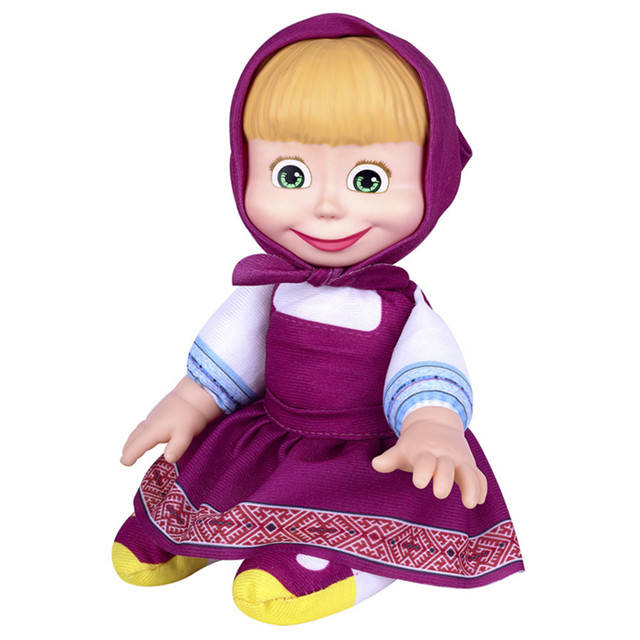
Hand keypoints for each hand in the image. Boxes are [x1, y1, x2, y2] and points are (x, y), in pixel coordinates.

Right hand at [120, 376, 222, 465]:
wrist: (196, 392)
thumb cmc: (190, 414)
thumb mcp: (185, 434)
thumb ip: (176, 448)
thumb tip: (168, 459)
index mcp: (153, 430)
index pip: (137, 446)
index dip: (130, 455)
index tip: (125, 463)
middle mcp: (150, 423)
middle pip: (134, 437)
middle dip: (128, 448)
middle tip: (124, 459)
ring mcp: (155, 416)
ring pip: (139, 430)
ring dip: (133, 440)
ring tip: (130, 448)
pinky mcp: (161, 412)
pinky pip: (145, 425)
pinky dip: (141, 432)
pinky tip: (147, 433)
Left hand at [372, 406, 486, 508]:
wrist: (435, 422)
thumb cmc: (415, 445)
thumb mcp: (402, 449)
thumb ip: (390, 459)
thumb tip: (375, 464)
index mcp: (425, 452)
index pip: (424, 461)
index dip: (423, 471)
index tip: (419, 483)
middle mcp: (443, 455)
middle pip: (446, 467)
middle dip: (444, 478)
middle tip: (440, 493)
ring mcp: (458, 460)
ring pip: (468, 472)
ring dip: (471, 486)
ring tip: (470, 503)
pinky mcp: (469, 465)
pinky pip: (478, 476)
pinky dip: (480, 487)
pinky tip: (479, 500)